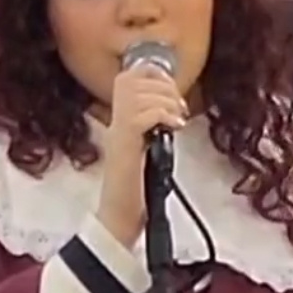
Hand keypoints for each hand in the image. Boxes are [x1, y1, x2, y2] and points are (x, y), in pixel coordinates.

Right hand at [96, 63, 187, 247]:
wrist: (120, 219)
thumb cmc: (137, 191)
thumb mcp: (149, 150)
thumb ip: (155, 128)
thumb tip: (175, 109)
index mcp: (119, 121)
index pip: (128, 77)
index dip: (153, 73)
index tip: (173, 89)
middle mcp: (114, 123)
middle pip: (133, 79)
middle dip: (164, 86)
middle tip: (178, 107)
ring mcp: (117, 134)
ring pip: (141, 94)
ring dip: (167, 102)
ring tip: (177, 119)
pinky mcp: (125, 146)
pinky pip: (143, 115)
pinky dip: (163, 115)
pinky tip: (173, 128)